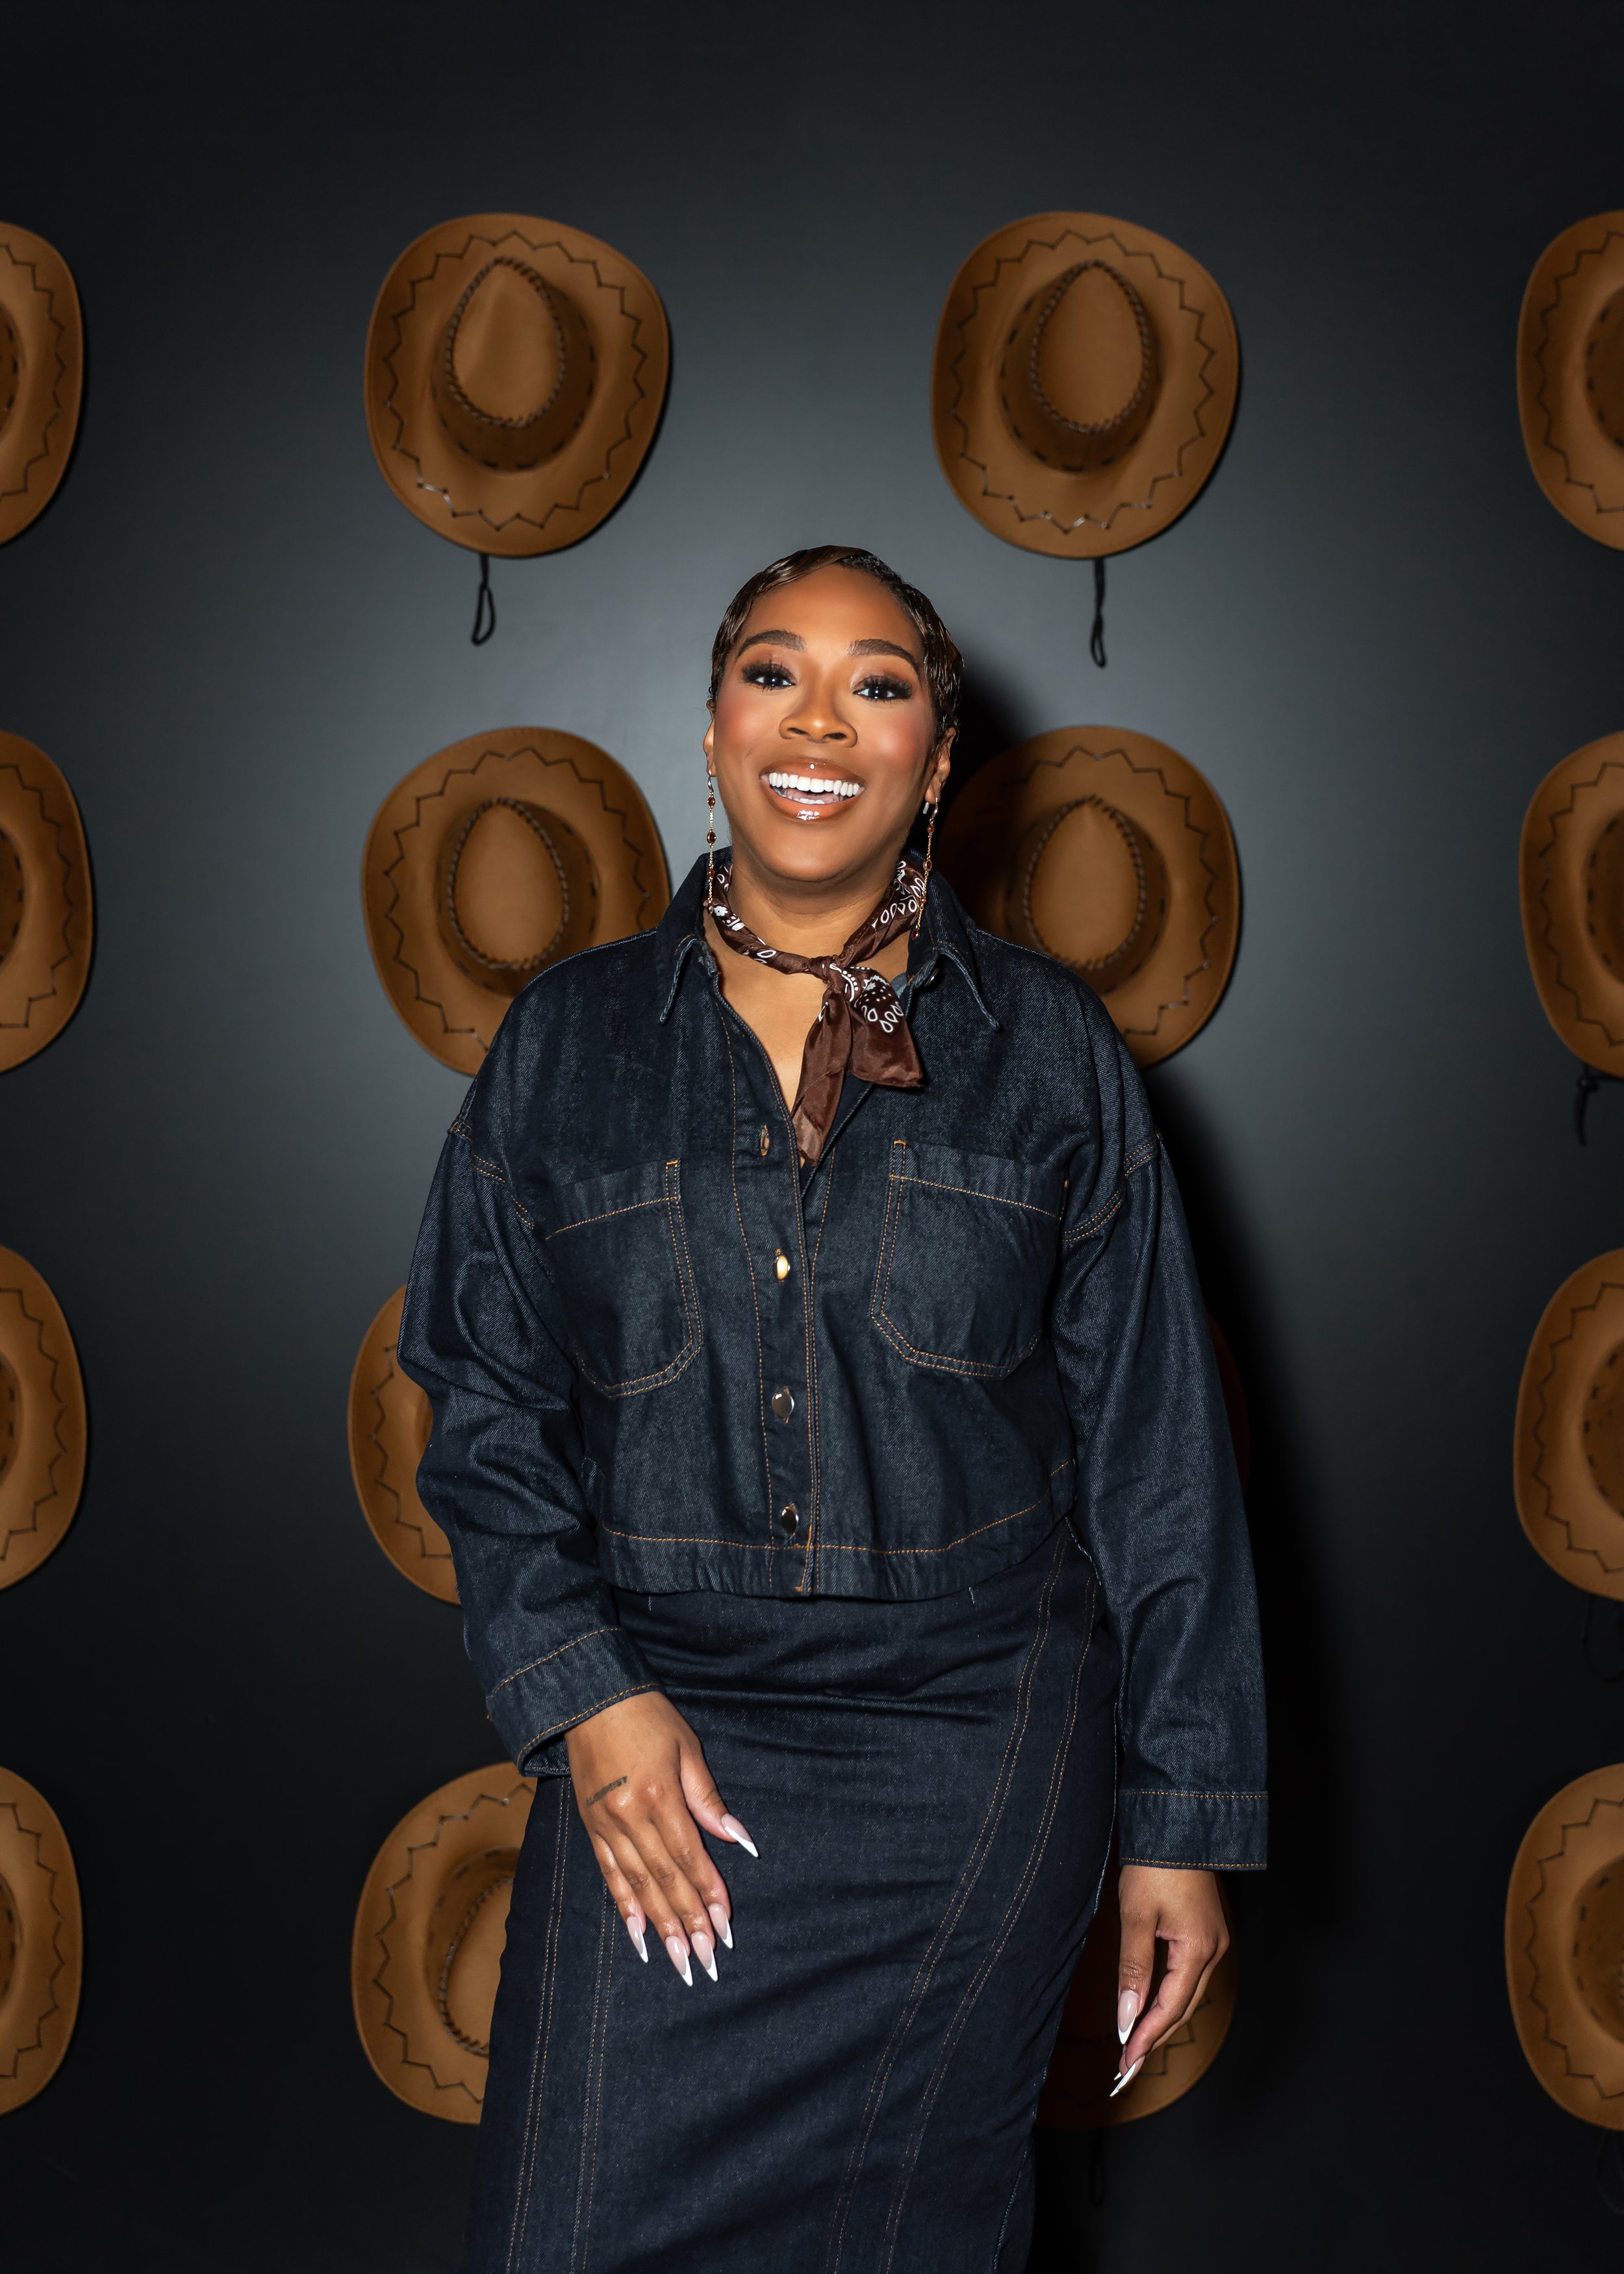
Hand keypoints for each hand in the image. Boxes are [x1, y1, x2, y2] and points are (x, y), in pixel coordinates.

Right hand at [564, 1690, 757, 1984]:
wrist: (589, 1698)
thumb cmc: (646, 1716)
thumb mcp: (686, 1747)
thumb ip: (707, 1798)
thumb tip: (736, 1838)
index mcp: (658, 1796)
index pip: (689, 1856)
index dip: (709, 1893)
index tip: (725, 1925)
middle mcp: (629, 1817)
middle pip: (665, 1879)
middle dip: (688, 1922)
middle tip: (706, 1961)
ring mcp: (606, 1824)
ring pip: (638, 1885)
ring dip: (661, 1925)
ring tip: (678, 1960)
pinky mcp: (590, 1826)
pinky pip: (609, 1874)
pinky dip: (624, 1906)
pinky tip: (638, 1934)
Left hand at [1111, 1864, 1227, 2094]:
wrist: (1177, 1824)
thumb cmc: (1155, 1865)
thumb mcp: (1136, 1916)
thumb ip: (1132, 1970)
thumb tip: (1127, 2018)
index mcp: (1199, 1949)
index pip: (1170, 2008)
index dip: (1147, 2038)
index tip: (1125, 2064)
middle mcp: (1215, 1950)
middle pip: (1183, 2007)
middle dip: (1155, 2038)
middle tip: (1127, 2067)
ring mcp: (1215, 1941)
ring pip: (1188, 1994)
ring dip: (1162, 2020)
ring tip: (1136, 2045)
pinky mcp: (1207, 1932)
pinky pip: (1190, 1976)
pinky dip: (1170, 1996)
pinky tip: (1152, 2007)